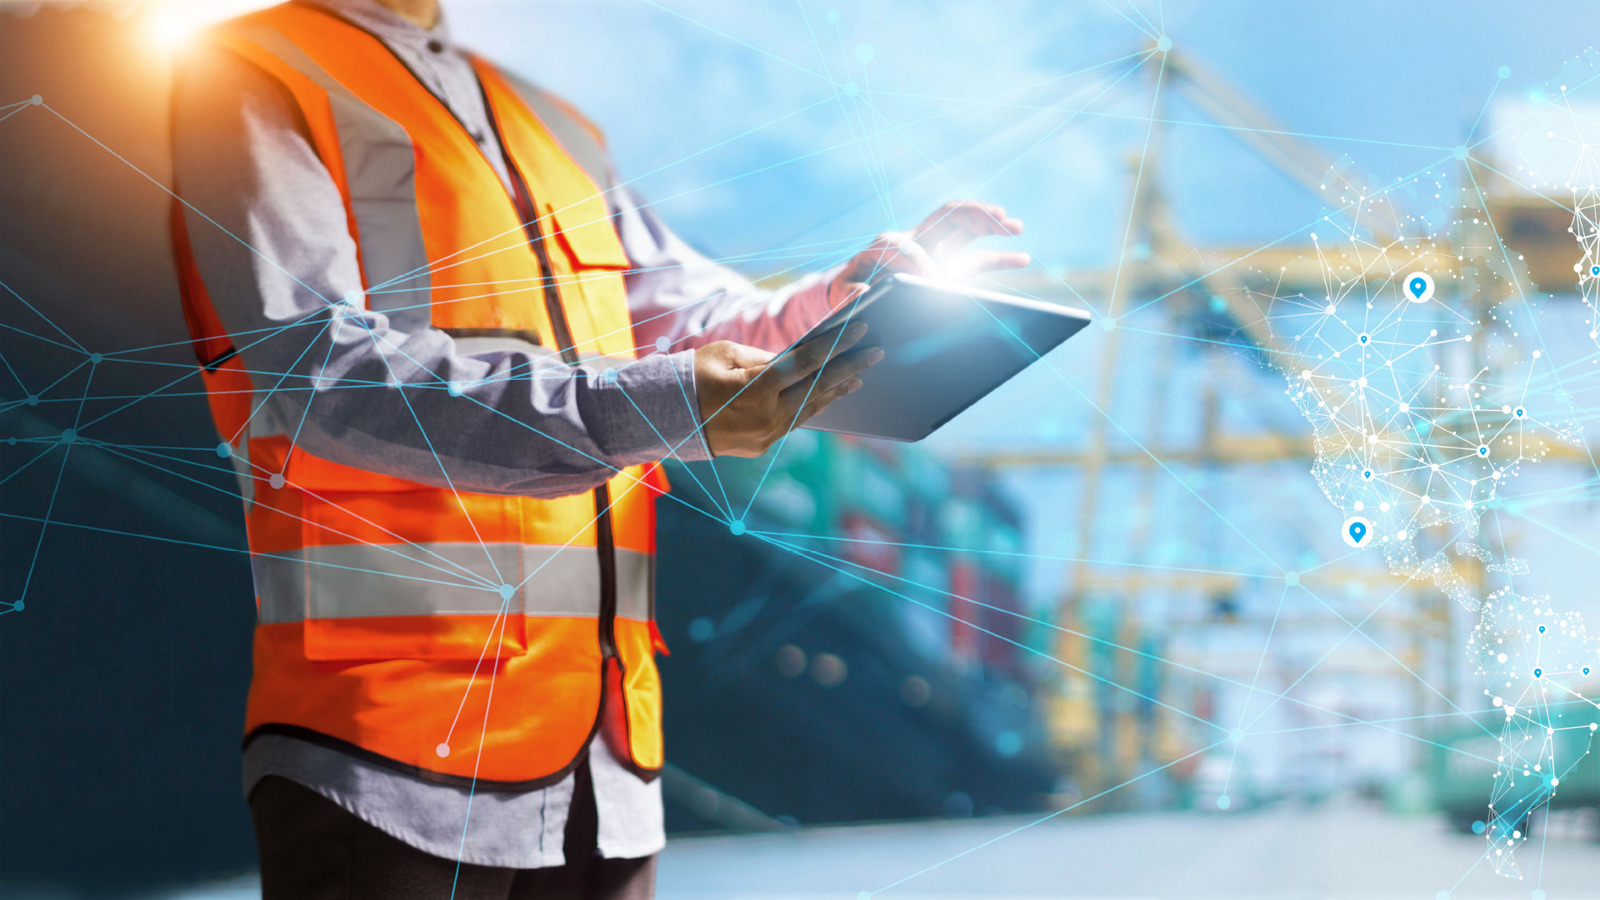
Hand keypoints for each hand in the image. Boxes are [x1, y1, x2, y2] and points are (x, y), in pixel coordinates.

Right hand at [694, 322, 882, 457]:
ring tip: (859, 376)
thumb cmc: (692, 376)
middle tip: (876, 353)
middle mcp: (767, 416)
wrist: (666, 419)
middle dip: (849, 368)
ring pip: (811, 408)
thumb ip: (767, 358)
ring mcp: (767, 435)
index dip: (837, 345)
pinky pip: (796, 422)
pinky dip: (814, 406)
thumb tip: (798, 361)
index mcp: (757, 388)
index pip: (807, 362)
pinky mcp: (763, 445)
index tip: (861, 330)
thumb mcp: (727, 354)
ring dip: (836, 390)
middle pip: (818, 387)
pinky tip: (829, 395)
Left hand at [827, 201, 1030, 311]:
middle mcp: (914, 240)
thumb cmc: (848, 293)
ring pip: (967, 228)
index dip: (919, 264)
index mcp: (885, 246)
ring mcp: (935, 251)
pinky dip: (999, 257)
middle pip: (947, 215)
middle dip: (974, 213)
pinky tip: (1023, 259)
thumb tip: (863, 293)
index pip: (907, 246)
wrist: (853, 295)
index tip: (933, 284)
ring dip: (991, 224)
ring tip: (1017, 226)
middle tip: (1001, 217)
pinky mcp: (949, 267)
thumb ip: (851, 294)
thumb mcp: (844, 295)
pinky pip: (977, 258)